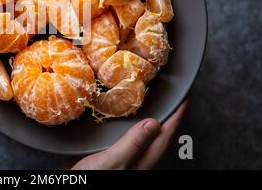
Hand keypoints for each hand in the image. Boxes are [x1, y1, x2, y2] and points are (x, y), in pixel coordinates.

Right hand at [72, 100, 187, 169]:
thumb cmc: (90, 180)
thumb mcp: (112, 162)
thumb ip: (132, 144)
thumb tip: (154, 124)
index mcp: (141, 162)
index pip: (165, 135)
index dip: (176, 116)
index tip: (185, 97)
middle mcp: (134, 159)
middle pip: (155, 134)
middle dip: (165, 115)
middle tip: (169, 95)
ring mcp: (120, 157)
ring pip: (137, 133)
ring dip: (143, 116)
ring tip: (148, 100)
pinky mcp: (104, 154)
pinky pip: (120, 134)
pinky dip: (122, 121)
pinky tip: (116, 114)